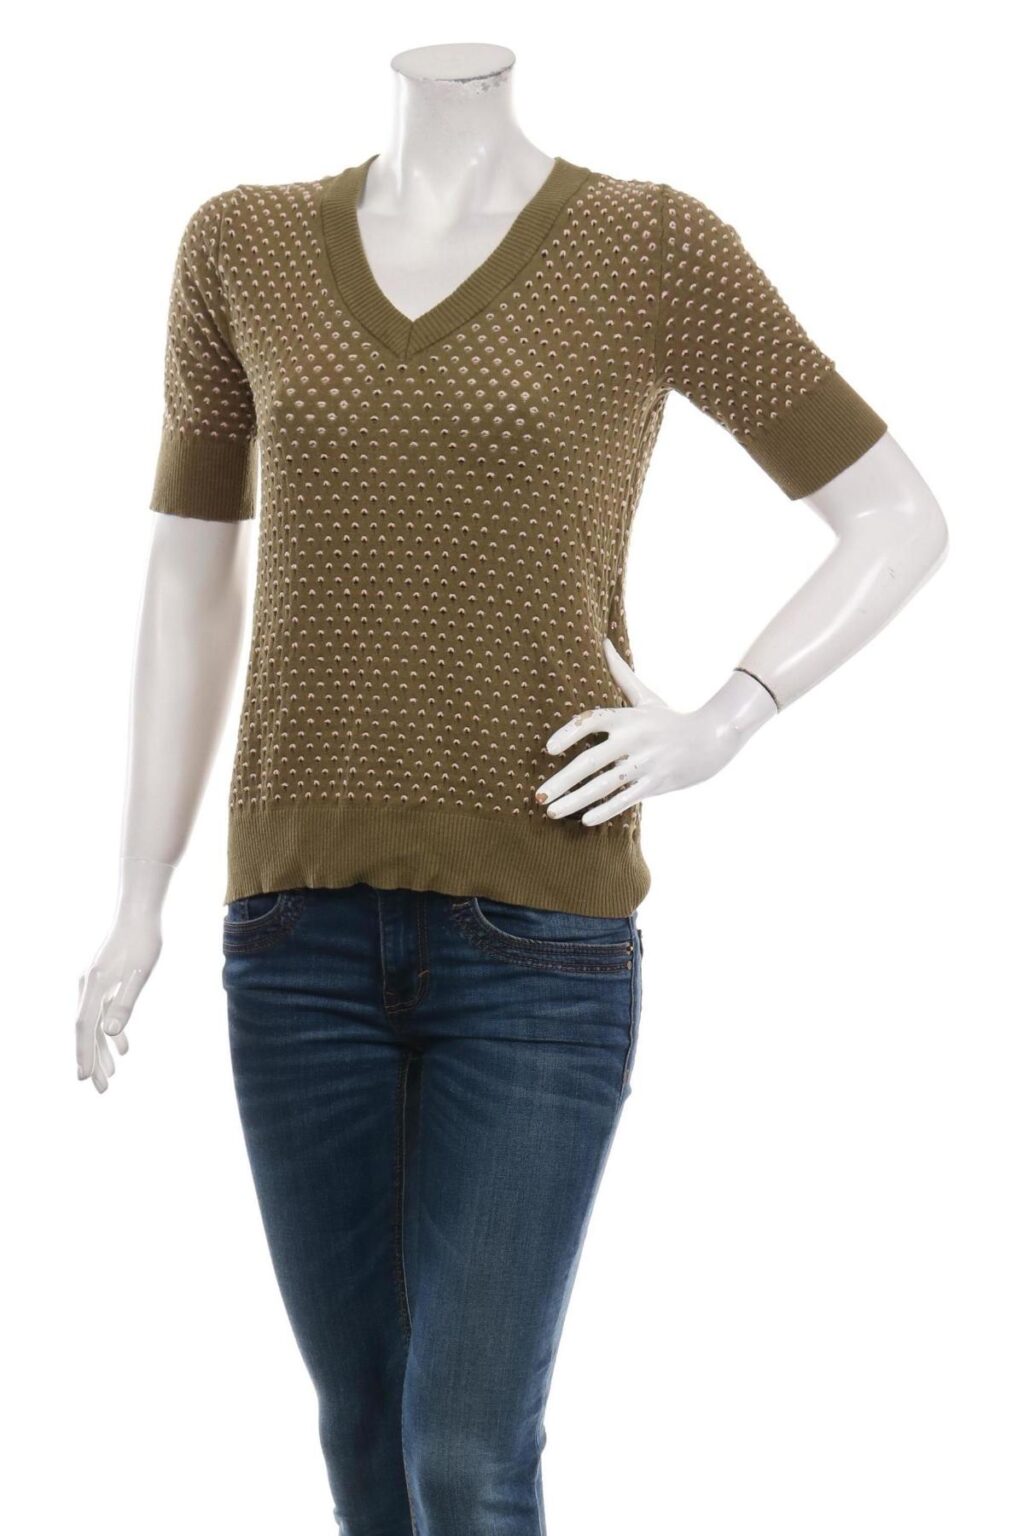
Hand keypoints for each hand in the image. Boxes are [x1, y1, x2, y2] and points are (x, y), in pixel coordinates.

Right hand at [75, 859, 171, 1091]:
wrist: (139, 912)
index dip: (84, 1054)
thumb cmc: (143, 940)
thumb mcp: (140, 972)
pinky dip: (112, 1032)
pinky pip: (105, 1013)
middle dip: (93, 1061)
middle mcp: (89, 987)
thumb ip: (126, 1002)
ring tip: (111, 1076)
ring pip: (96, 1025)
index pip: (85, 1028)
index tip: (84, 1079)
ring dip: (102, 1051)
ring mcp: (96, 985)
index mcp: (95, 986)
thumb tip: (111, 1033)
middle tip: (100, 1090)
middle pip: (87, 1031)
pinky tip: (123, 1049)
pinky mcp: (106, 982)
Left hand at [534, 639, 776, 825]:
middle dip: (562, 780)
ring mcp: (645, 763)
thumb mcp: (646, 695)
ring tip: (551, 811)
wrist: (711, 741)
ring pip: (604, 785)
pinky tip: (584, 819)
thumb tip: (603, 640)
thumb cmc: (668, 719)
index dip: (568, 733)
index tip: (548, 749)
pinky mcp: (655, 783)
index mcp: (628, 717)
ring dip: (576, 800)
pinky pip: (626, 799)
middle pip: (591, 761)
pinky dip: (605, 810)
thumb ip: (621, 673)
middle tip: (538, 795)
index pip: (592, 721)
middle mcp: (635, 740)